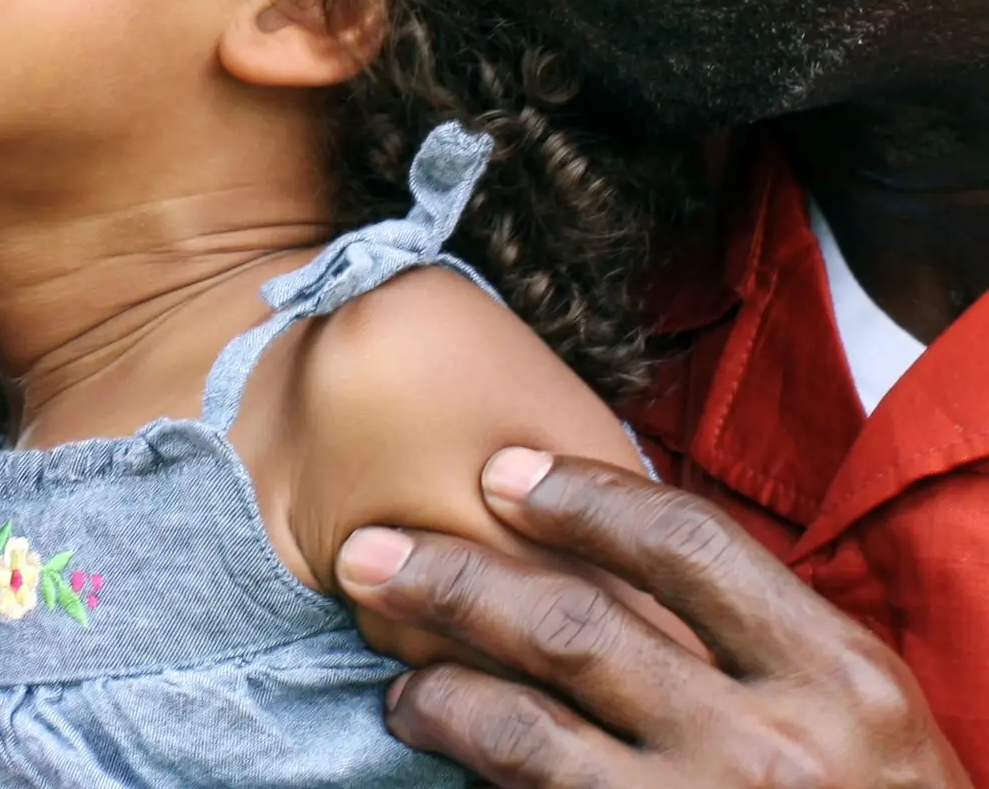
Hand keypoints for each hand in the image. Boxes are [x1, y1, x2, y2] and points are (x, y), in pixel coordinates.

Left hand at [337, 450, 967, 786]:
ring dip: (440, 693)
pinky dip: (474, 776)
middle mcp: (769, 748)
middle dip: (452, 579)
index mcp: (834, 676)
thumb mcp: (859, 707)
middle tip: (369, 550)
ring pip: (525, 735)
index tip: (498, 470)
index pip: (682, 545)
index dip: (578, 497)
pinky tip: (443, 754)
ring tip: (400, 682)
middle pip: (573, 629)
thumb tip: (609, 534)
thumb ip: (759, 629)